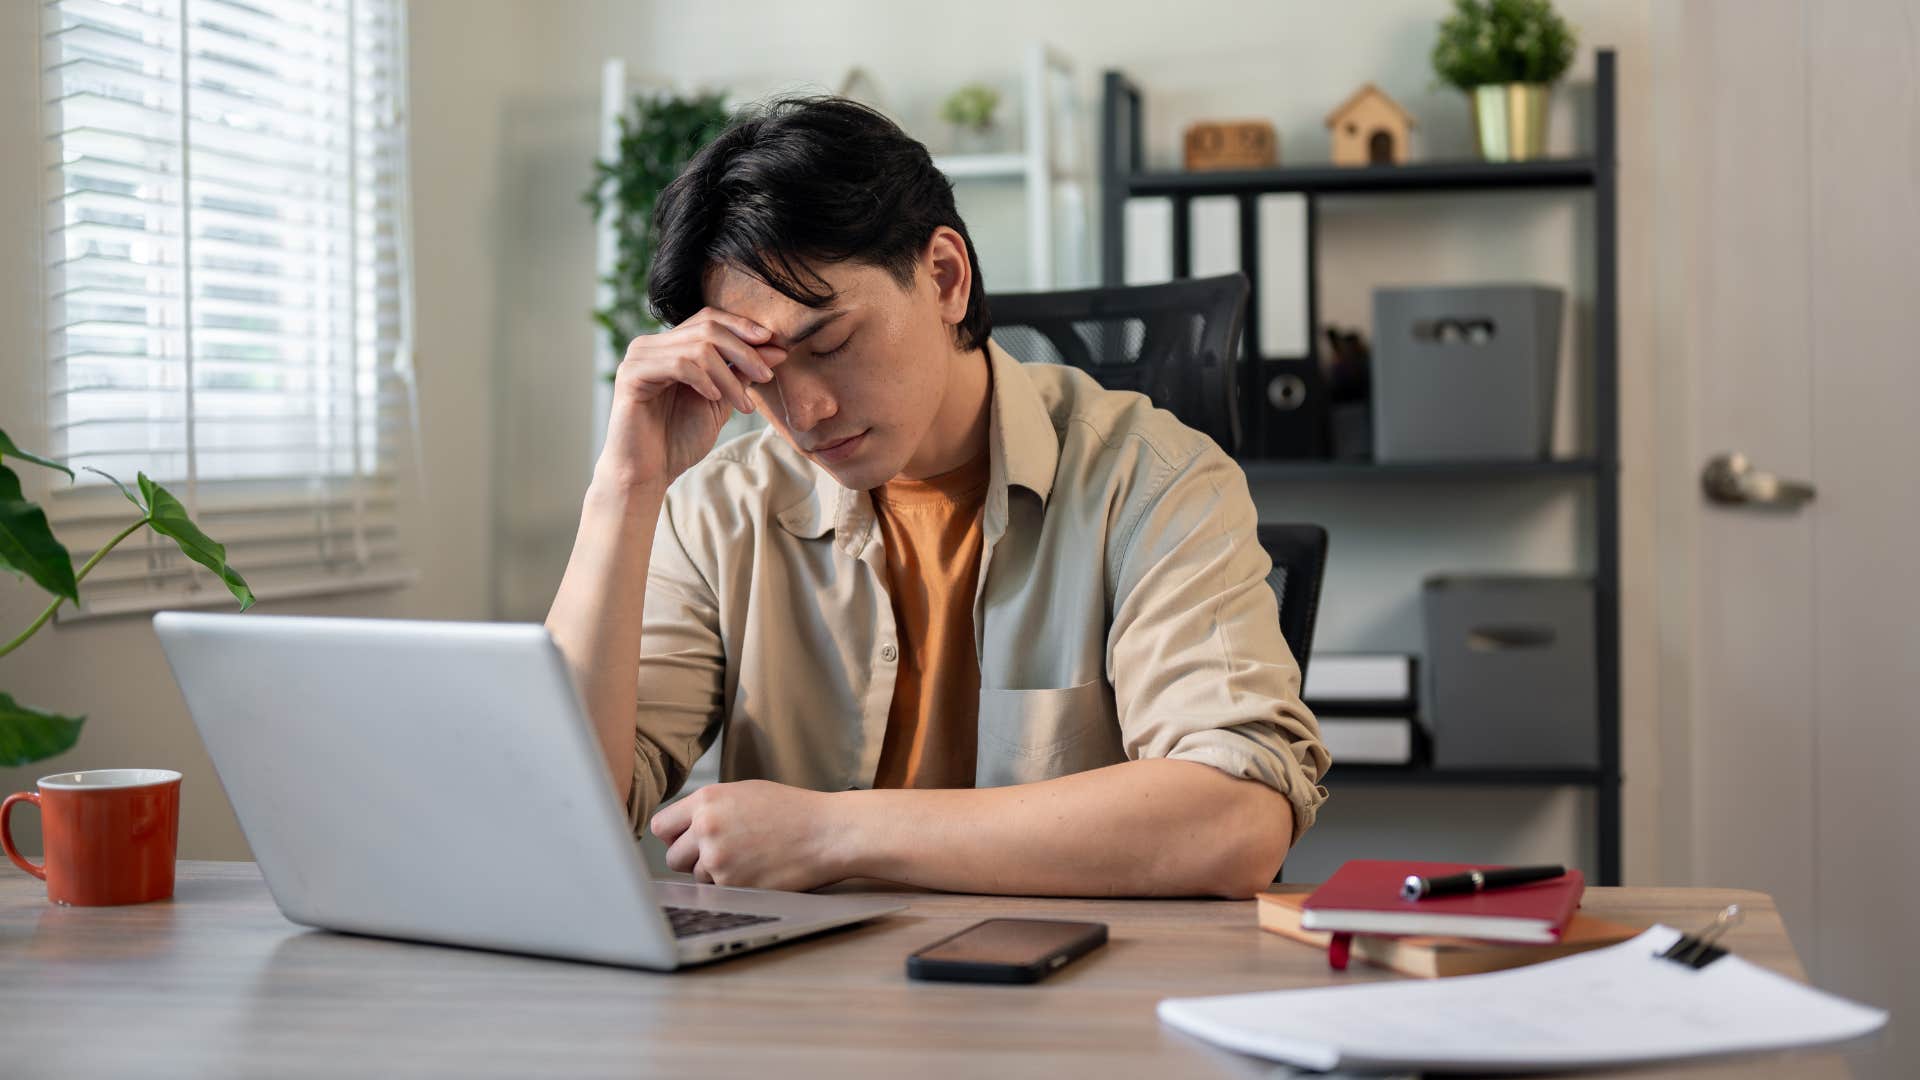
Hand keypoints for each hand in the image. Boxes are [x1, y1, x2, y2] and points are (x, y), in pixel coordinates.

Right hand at [597, 309, 783, 491]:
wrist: (648, 473)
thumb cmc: (679, 440)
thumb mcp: (720, 402)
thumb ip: (741, 374)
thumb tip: (776, 349)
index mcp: (670, 347)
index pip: (710, 319)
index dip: (743, 327)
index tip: (775, 345)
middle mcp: (651, 345)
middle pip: (707, 328)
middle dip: (744, 351)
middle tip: (766, 376)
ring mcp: (638, 357)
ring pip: (698, 347)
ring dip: (729, 376)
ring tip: (743, 404)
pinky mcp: (631, 375)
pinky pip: (678, 364)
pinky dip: (704, 379)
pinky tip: (713, 398)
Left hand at [649, 780, 851, 891]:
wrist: (826, 833)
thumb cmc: (792, 811)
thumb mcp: (744, 793)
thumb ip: (708, 808)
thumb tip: (682, 828)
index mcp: (707, 800)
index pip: (661, 826)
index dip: (674, 836)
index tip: (685, 840)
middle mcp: (706, 828)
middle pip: (672, 857)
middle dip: (690, 858)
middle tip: (720, 853)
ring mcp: (717, 859)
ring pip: (695, 877)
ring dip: (714, 873)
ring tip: (747, 859)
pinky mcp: (732, 886)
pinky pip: (716, 891)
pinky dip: (732, 886)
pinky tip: (756, 871)